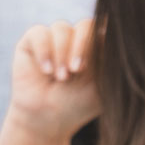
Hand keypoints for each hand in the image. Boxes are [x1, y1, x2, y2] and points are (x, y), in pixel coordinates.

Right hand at [8, 20, 99, 139]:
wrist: (48, 119)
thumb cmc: (79, 103)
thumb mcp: (101, 83)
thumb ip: (108, 58)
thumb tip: (112, 31)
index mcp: (98, 45)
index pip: (106, 27)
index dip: (104, 38)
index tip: (100, 60)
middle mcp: (77, 37)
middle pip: (86, 25)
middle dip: (82, 47)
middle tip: (77, 71)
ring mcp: (55, 37)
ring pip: (62, 28)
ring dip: (62, 53)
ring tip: (61, 78)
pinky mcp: (32, 41)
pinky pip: (39, 33)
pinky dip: (44, 51)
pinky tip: (46, 71)